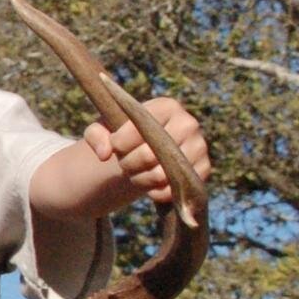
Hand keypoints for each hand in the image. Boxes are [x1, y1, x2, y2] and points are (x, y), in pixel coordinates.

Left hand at [84, 96, 209, 205]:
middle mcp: (188, 123)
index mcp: (166, 106)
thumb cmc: (125, 137)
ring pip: (162, 174)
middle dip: (129, 163)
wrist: (148, 152)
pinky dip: (158, 193)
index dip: (120, 143)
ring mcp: (199, 146)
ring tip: (137, 172)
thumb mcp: (103, 131)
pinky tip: (150, 187)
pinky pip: (176, 189)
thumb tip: (105, 153)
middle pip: (150, 154)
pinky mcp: (204, 169)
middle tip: (125, 163)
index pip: (140, 127)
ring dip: (141, 179)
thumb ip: (95, 135)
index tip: (115, 146)